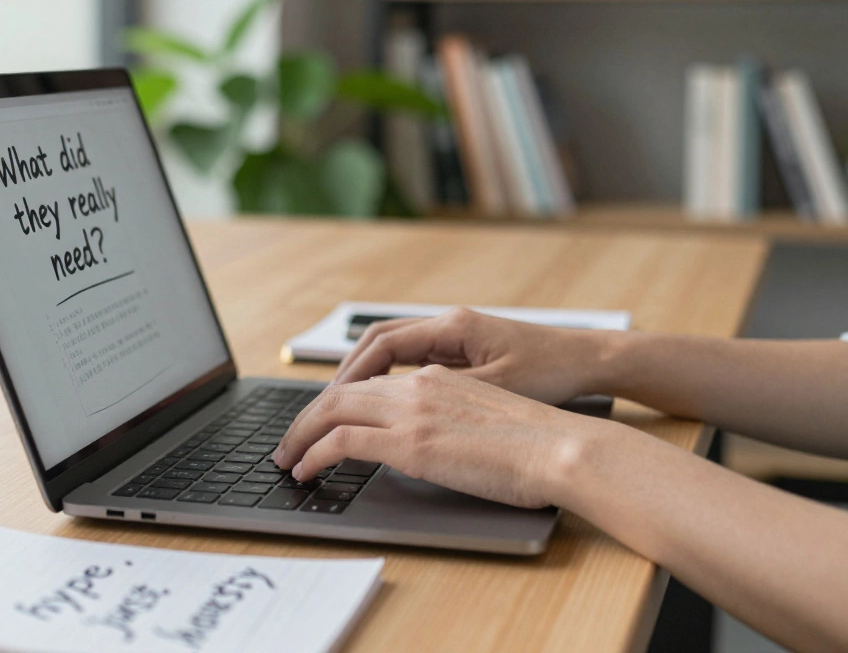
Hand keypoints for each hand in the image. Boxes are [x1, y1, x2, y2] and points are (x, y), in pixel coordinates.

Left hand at [272, 365, 611, 508]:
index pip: (371, 382)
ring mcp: (412, 412)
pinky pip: (341, 442)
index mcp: (437, 376)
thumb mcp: (485, 417)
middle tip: (288, 442)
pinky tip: (305, 471)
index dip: (337, 402)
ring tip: (287, 459)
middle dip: (306, 417)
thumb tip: (431, 442)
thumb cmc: (538, 443)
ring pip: (332, 410)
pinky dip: (313, 454)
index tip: (320, 423)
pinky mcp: (410, 442)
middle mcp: (418, 385)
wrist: (560, 447)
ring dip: (300, 435)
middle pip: (341, 391)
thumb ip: (449, 419)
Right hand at [334, 308, 611, 404]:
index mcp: (451, 327)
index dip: (350, 374)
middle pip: (378, 342)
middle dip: (346, 373)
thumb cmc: (551, 371)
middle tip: (322, 408)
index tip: (328, 403)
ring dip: (366, 376)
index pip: (381, 344)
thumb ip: (442, 395)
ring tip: (343, 408)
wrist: (590, 360)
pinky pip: (412, 360)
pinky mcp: (465, 352)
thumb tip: (391, 409)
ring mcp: (455, 337)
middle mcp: (448, 325)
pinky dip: (390, 380)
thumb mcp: (495, 389)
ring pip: (393, 350)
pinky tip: (384, 406)